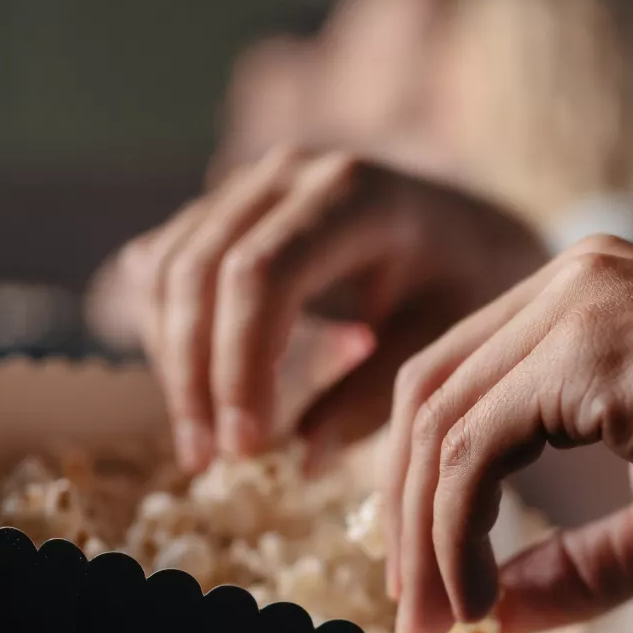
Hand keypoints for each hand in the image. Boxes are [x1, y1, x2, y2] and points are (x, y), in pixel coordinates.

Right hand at [117, 148, 544, 468]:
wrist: (468, 232)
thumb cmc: (464, 288)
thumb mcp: (441, 343)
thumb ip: (375, 397)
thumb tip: (303, 458)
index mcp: (353, 194)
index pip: (261, 276)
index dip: (239, 365)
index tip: (245, 446)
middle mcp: (289, 173)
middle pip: (200, 270)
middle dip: (195, 374)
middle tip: (209, 459)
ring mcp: (248, 183)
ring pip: (168, 268)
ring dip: (174, 361)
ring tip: (205, 443)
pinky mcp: (222, 206)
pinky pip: (164, 266)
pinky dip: (169, 333)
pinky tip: (201, 395)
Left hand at [384, 236, 632, 632]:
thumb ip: (576, 561)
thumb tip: (492, 614)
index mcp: (584, 299)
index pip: (460, 382)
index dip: (425, 486)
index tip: (433, 578)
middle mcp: (567, 281)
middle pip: (426, 393)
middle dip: (402, 514)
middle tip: (412, 613)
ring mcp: (575, 305)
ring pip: (437, 423)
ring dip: (421, 537)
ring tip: (437, 622)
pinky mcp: (587, 349)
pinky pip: (473, 448)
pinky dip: (454, 530)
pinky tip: (475, 596)